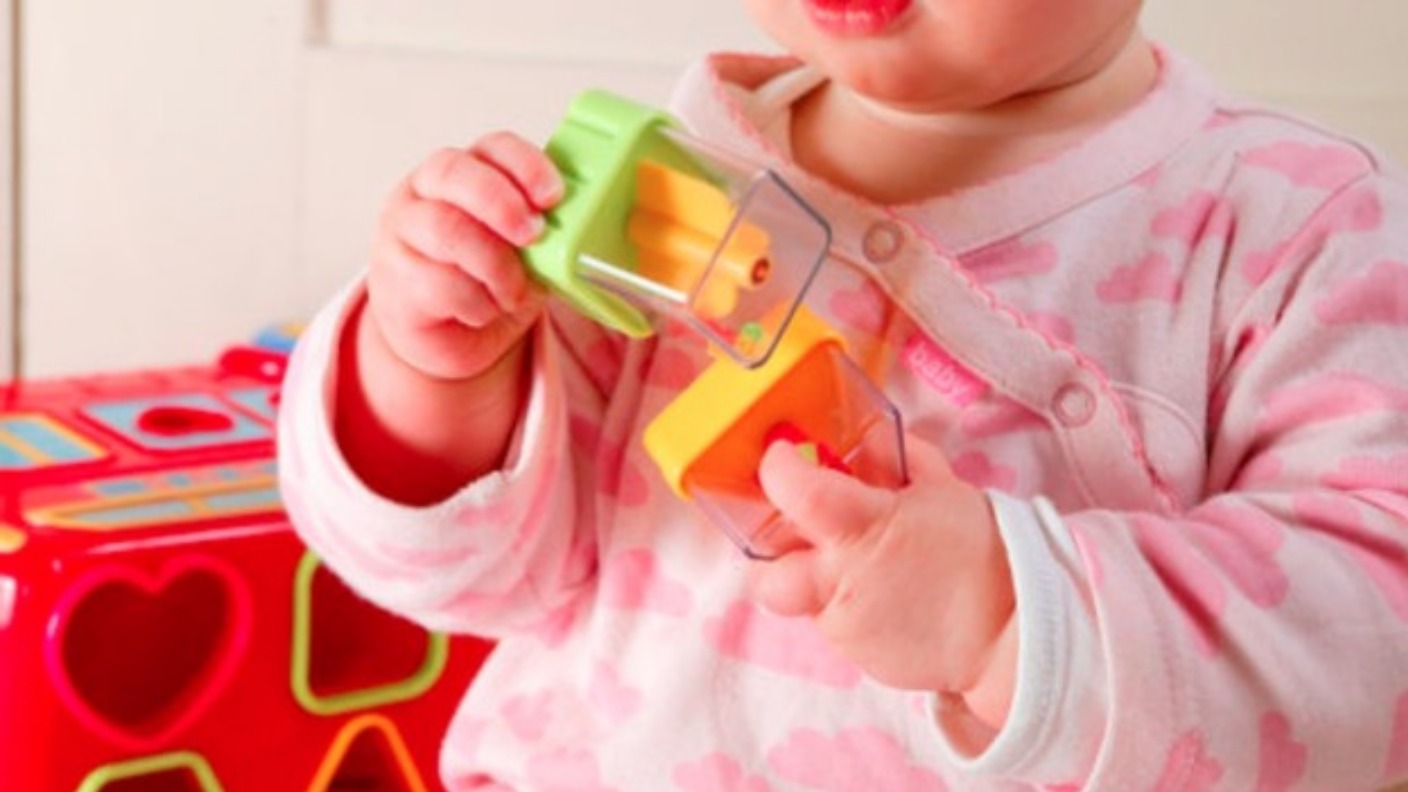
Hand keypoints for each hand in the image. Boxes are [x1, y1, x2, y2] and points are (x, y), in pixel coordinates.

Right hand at [335, 133, 561, 502]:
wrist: (450, 333)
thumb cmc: (492, 280)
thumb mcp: (529, 254)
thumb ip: (548, 235)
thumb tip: (588, 233)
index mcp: (470, 171)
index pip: (494, 147)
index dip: (525, 165)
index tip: (554, 195)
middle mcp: (429, 190)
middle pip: (456, 173)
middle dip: (501, 203)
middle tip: (533, 236)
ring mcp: (405, 230)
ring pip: (446, 228)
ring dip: (493, 265)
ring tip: (511, 292)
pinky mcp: (396, 276)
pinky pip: (436, 282)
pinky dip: (474, 303)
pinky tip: (484, 310)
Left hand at [748, 434, 1016, 725]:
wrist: (1013, 632)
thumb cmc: (983, 554)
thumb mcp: (945, 489)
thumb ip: (900, 461)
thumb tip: (871, 441)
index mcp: (864, 527)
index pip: (795, 492)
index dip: (778, 470)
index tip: (783, 457)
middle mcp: (843, 579)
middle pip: (765, 577)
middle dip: (769, 561)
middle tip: (798, 542)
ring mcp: (847, 624)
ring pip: (803, 603)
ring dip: (818, 585)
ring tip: (862, 572)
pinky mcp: (859, 657)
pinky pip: (836, 627)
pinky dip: (851, 611)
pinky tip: (888, 600)